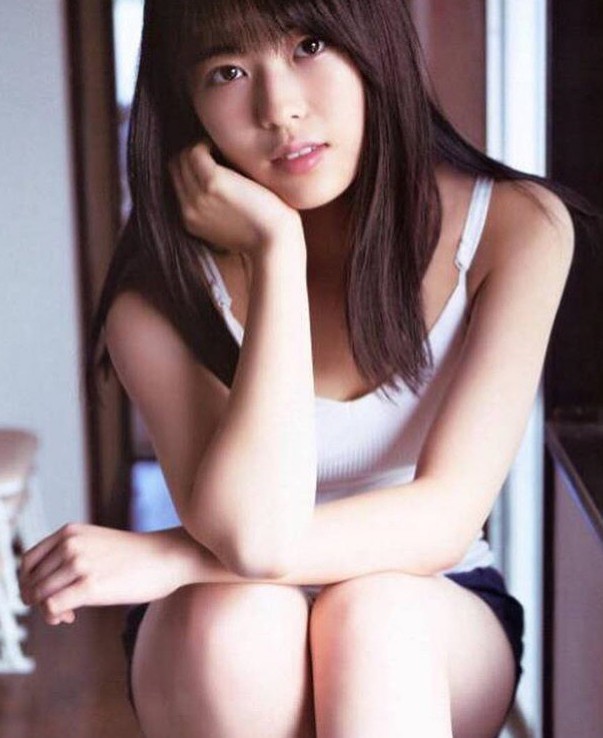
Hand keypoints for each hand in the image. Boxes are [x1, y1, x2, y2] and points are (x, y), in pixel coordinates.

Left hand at [18, 524, 193, 625]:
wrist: (167, 557)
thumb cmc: (134, 556)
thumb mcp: (95, 544)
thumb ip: (68, 556)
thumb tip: (40, 590)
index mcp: (69, 532)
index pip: (27, 562)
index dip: (30, 583)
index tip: (48, 593)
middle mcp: (70, 544)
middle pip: (31, 581)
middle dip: (39, 600)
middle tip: (62, 608)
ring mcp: (79, 563)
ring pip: (38, 595)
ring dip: (48, 610)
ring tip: (69, 612)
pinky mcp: (90, 585)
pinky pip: (51, 607)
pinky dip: (54, 616)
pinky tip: (72, 616)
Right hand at [169, 140, 302, 255]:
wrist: (275, 242)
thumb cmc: (263, 232)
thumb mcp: (228, 224)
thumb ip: (214, 207)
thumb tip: (218, 180)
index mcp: (190, 221)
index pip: (176, 182)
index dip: (189, 167)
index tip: (209, 160)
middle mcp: (188, 210)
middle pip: (175, 168)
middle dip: (192, 154)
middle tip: (215, 151)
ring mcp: (197, 197)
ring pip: (183, 158)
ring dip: (200, 147)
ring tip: (221, 149)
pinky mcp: (212, 183)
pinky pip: (195, 151)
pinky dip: (207, 143)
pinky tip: (225, 148)